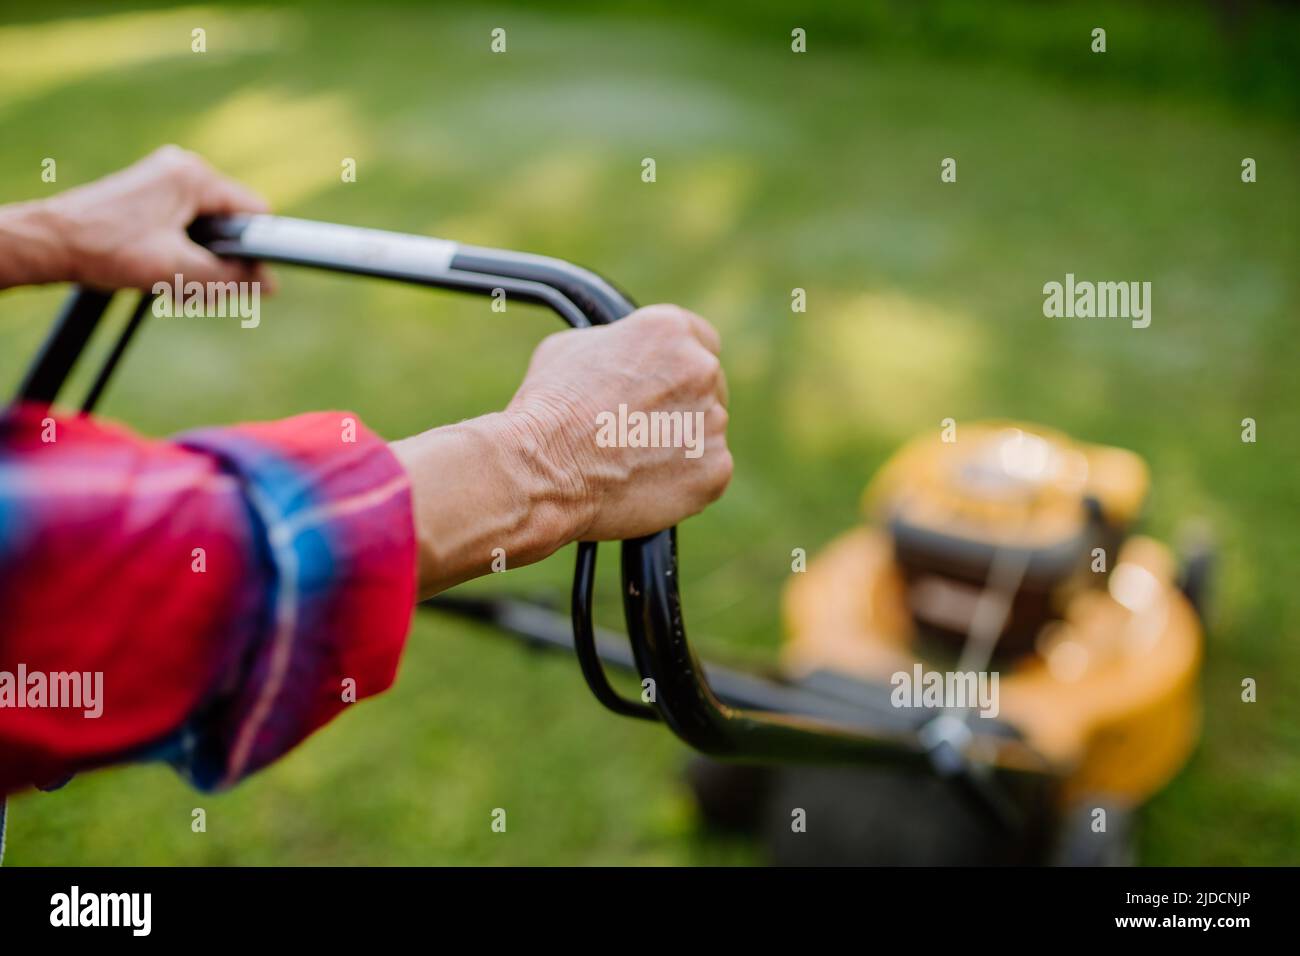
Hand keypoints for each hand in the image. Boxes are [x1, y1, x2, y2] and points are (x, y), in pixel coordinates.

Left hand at [0, 145, 272, 290]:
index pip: (253, 213)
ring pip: (208, 230)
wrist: (50, 243)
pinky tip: (162, 273)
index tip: (241, 279)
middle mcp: (183, 169)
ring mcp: (165, 180)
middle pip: (230, 223)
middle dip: (221, 261)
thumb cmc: (107, 249)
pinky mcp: (152, 195)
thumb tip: (271, 285)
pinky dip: (183, 254)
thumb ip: (231, 278)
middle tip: (194, 286)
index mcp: (194, 175)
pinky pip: (187, 227)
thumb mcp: (178, 270)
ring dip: (200, 262)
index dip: (254, 250)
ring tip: (171, 282)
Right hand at [506, 304, 731, 539]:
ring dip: (682, 443)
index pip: (700, 341)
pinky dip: (684, 480)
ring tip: (632, 460)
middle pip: (709, 387)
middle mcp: (701, 369)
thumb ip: (615, 344)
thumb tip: (623, 355)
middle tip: (644, 429)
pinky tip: (644, 482)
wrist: (543, 468)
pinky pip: (708, 471)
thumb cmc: (548, 408)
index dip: (679, 366)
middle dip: (683, 405)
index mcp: (670, 330)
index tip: (666, 386)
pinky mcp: (715, 468)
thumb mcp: (571, 348)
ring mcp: (713, 420)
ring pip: (707, 432)